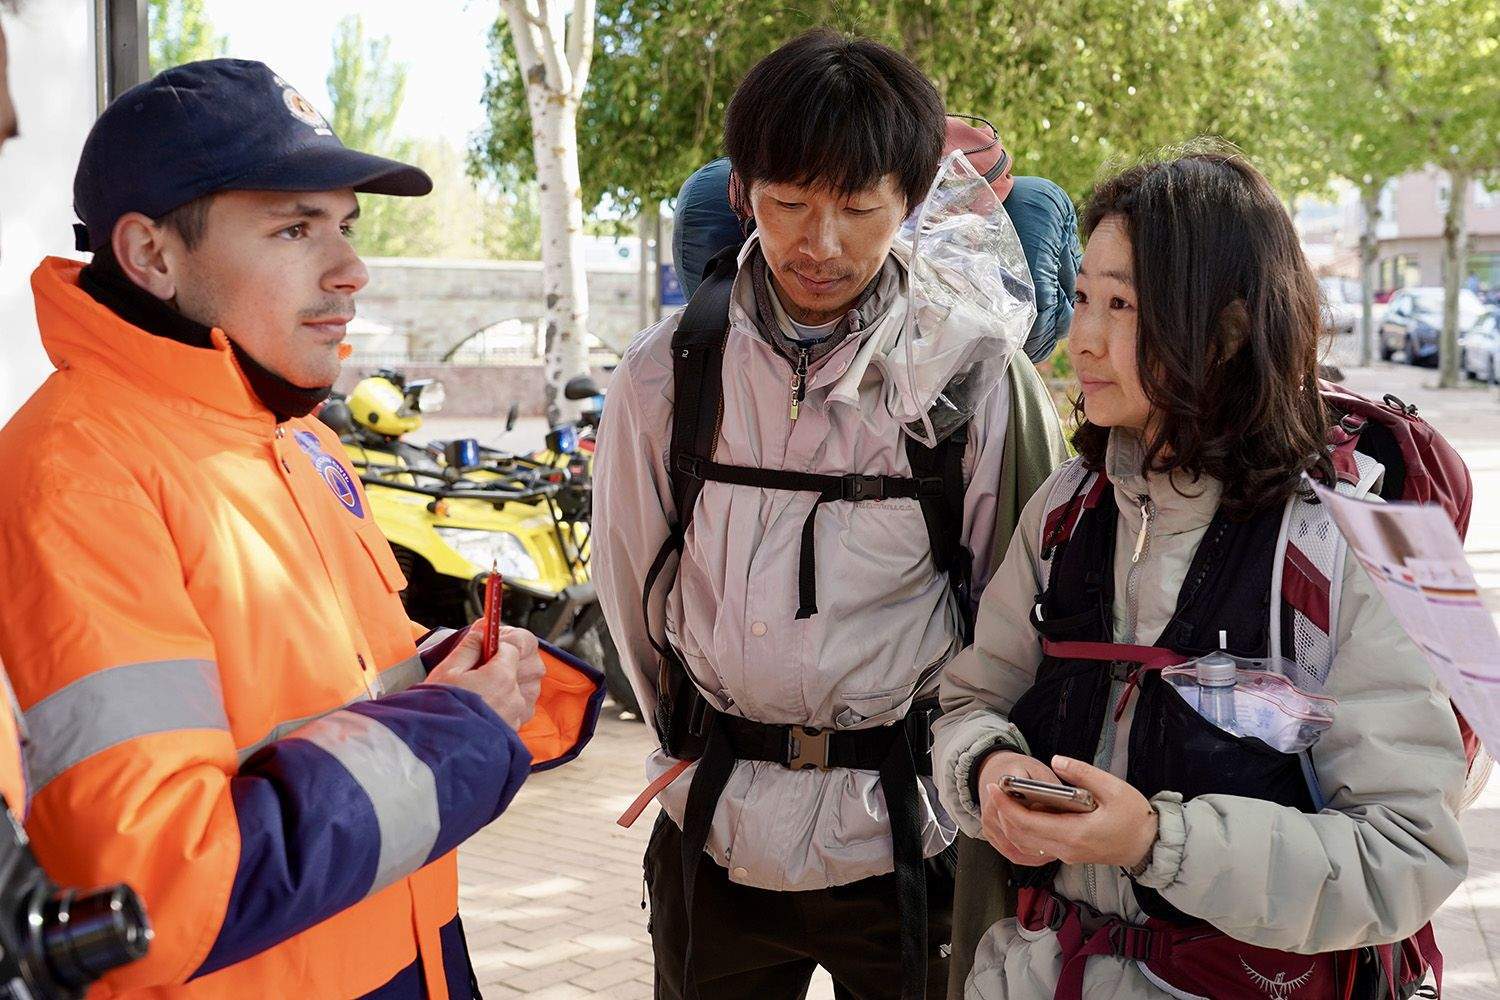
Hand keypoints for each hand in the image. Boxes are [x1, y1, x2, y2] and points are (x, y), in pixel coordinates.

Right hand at [428, 623, 545, 730]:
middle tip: (490, 663)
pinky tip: (492, 703)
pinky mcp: (514, 730)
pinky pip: (524, 708)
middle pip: (531, 665)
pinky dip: (514, 702)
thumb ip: (470, 647)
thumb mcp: (448, 670)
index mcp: (501, 676)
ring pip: (531, 688)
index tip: (486, 646)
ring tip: (490, 685)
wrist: (438, 750)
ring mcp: (517, 715)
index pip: (516, 646)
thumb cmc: (439, 709)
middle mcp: (515, 696)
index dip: (500, 643)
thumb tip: (483, 631)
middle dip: (516, 659)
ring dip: (517, 681)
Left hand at [985, 754, 1157, 869]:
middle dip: (1003, 813)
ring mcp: (1067, 853)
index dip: (1006, 806)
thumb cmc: (1134, 817)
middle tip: (995, 789)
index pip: (1028, 823)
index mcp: (1074, 833)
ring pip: (1027, 843)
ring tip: (1005, 797)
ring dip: (1012, 822)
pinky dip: (1024, 829)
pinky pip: (1038, 844)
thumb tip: (1056, 760)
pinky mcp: (1069, 853)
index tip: (993, 787)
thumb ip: (1083, 773)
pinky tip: (1024, 810)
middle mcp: (1066, 848)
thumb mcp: (1114, 788)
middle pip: (1021, 835)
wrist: (1149, 846)